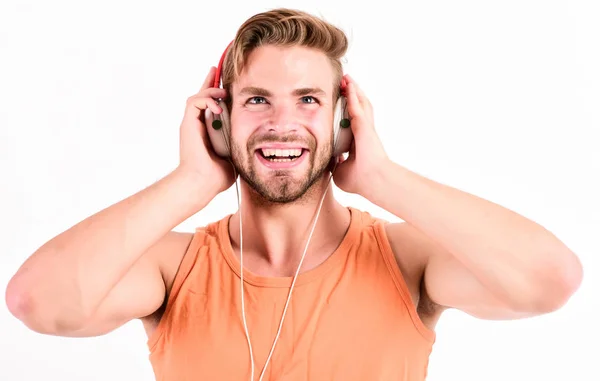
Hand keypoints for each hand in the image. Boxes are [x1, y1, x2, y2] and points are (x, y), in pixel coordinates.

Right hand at [176, 67, 235, 194]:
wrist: (203, 183)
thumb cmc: (217, 176)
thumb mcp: (235, 155)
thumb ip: (240, 143)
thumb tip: (257, 142)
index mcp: (209, 131)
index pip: (213, 107)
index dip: (218, 94)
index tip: (227, 84)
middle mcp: (199, 125)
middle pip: (203, 97)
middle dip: (211, 82)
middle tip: (217, 70)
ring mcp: (192, 124)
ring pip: (198, 96)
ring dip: (210, 90)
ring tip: (222, 92)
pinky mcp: (187, 124)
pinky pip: (193, 102)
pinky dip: (205, 99)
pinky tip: (218, 106)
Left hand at [332, 74, 388, 198]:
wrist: (372, 181)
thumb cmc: (361, 180)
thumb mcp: (340, 171)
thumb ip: (334, 163)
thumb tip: (329, 159)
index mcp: (358, 142)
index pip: (351, 122)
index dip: (347, 112)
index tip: (339, 105)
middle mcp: (364, 132)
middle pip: (358, 109)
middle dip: (351, 96)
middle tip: (344, 84)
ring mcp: (366, 128)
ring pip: (360, 104)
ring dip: (353, 91)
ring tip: (347, 79)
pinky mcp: (364, 126)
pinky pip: (357, 106)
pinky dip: (353, 95)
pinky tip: (349, 85)